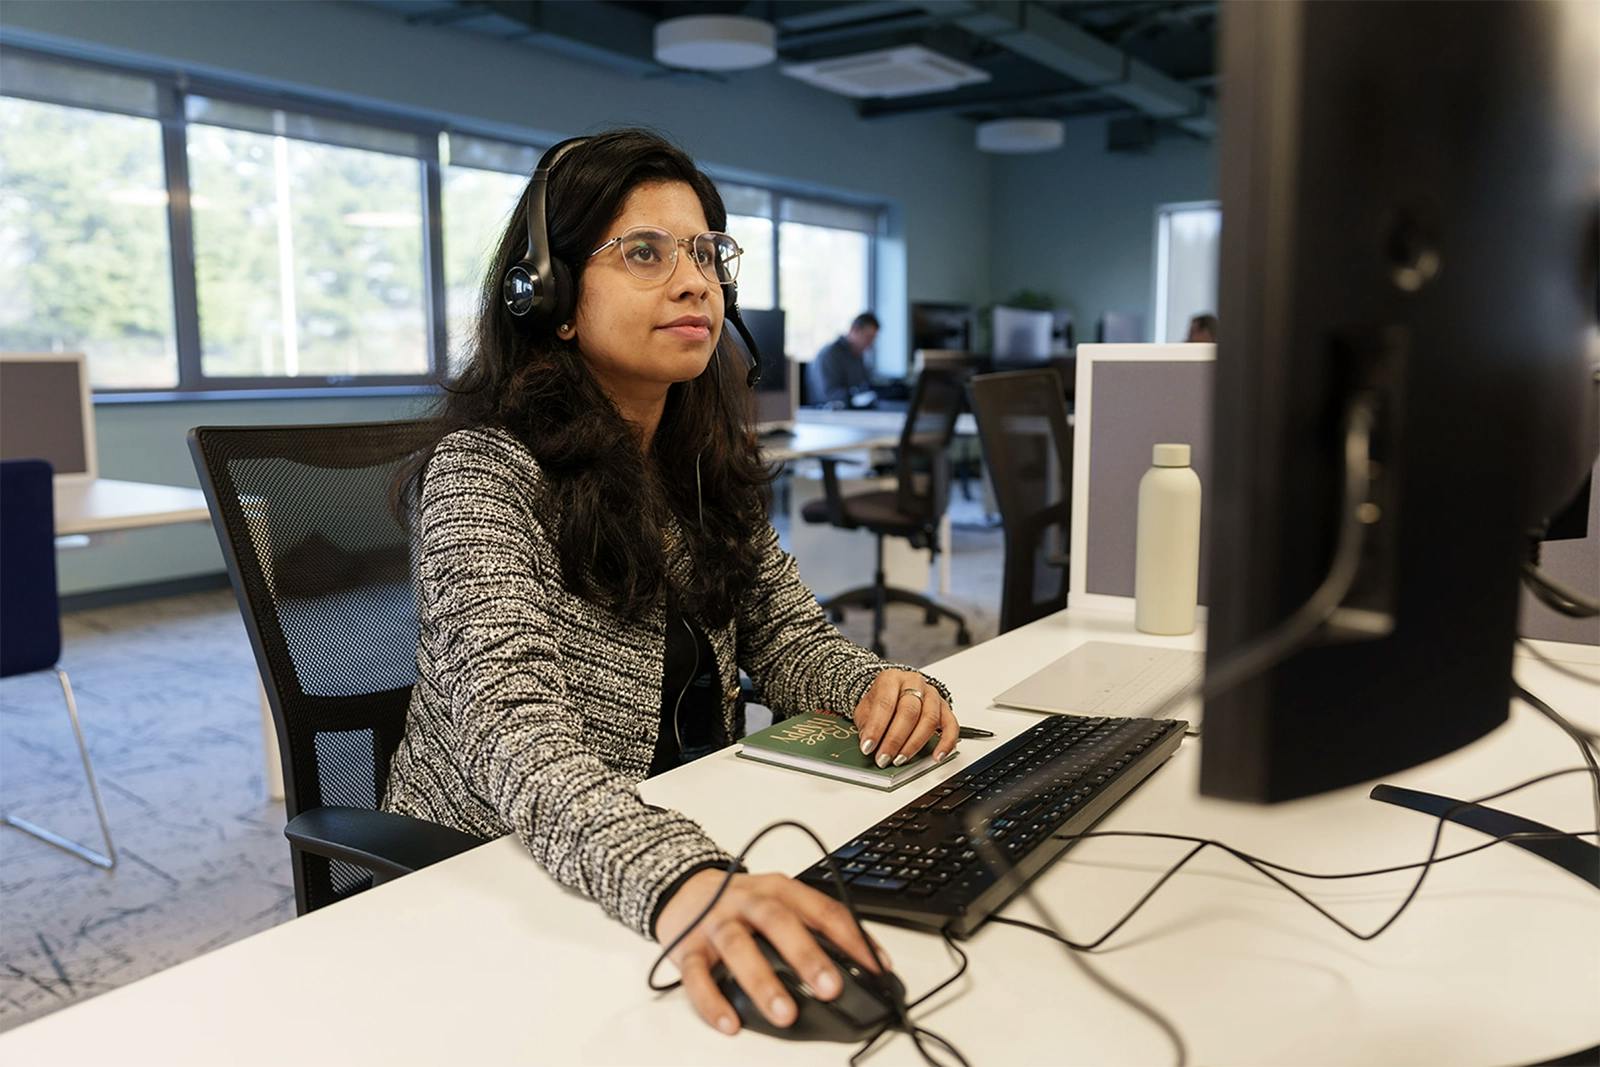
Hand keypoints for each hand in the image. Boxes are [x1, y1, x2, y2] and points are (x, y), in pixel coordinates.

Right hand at [656, 870, 888, 1034]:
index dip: (852, 937)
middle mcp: (749, 901)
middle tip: (830, 988)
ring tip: (785, 1014)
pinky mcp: (687, 946)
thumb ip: (811, 928)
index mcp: (780, 889)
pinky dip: (712, 1001)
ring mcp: (716, 922)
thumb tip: (859, 968)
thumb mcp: (779, 902)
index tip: (876, 968)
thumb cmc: (742, 903)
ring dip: (763, 982)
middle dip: (807, 956)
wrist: (685, 888)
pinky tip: (730, 1022)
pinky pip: (696, 975)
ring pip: (738, 947)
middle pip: (779, 922)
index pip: (823, 909)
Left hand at [853, 669, 958, 767]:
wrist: (896, 693)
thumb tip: (868, 745)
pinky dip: (946, 743)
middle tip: (884, 757)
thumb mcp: (866, 709)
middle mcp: (914, 683)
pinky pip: (951, 726)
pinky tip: (936, 756)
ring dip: (914, 744)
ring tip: (900, 759)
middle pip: (909, 712)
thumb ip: (866, 725)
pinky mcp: (945, 708)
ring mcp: (932, 695)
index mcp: (891, 678)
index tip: (868, 747)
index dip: (876, 727)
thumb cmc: (881, 701)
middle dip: (894, 739)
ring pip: (929, 719)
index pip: (885, 703)